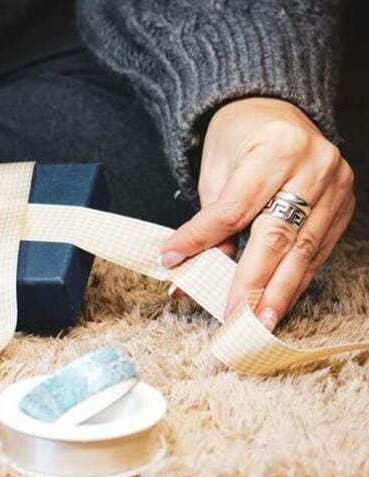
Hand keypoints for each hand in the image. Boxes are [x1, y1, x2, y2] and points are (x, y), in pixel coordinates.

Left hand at [160, 98, 354, 329]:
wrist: (275, 111)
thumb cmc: (239, 141)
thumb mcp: (217, 172)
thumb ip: (211, 220)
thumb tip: (193, 268)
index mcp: (275, 148)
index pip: (235, 207)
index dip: (202, 238)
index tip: (174, 262)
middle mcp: (313, 166)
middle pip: (278, 235)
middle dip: (253, 281)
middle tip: (233, 315)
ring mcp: (335, 186)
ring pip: (304, 249)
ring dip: (280, 291)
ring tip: (259, 321)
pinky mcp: (344, 204)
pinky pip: (319, 249)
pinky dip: (296, 277)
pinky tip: (279, 300)